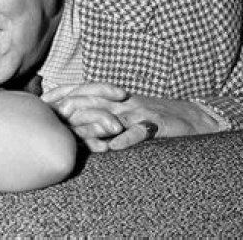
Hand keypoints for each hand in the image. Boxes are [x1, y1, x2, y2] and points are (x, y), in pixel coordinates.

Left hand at [42, 83, 219, 151]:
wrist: (196, 118)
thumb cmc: (157, 120)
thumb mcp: (129, 114)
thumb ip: (105, 116)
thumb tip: (76, 123)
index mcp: (117, 100)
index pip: (88, 94)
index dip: (67, 98)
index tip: (46, 105)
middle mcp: (126, 103)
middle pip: (95, 102)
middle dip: (73, 109)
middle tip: (54, 117)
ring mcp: (141, 113)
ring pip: (113, 117)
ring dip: (94, 125)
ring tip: (76, 134)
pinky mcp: (157, 125)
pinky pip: (140, 132)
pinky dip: (126, 139)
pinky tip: (113, 147)